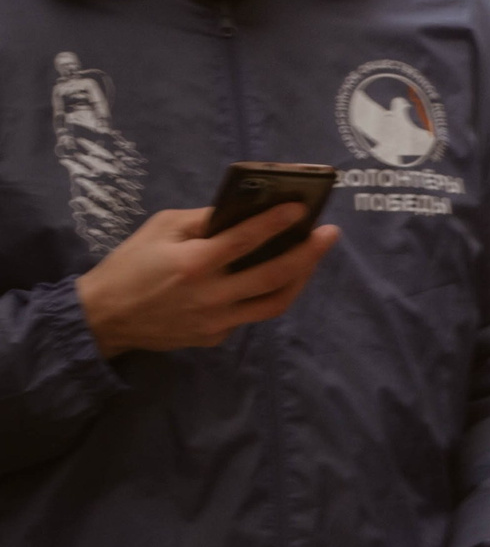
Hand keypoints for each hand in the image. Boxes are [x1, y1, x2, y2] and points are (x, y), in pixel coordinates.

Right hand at [75, 203, 339, 360]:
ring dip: (300, 279)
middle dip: (308, 253)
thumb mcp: (159, 229)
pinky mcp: (213, 338)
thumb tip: (243, 210)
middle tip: (330, 234)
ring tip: (313, 258)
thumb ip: (202, 220)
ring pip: (273, 303)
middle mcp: (210, 296)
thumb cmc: (129, 265)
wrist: (102, 319)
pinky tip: (275, 279)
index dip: (278, 222)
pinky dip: (265, 296)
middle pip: (274, 276)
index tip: (303, 208)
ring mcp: (215, 322)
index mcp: (194, 264)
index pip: (246, 240)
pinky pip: (249, 316)